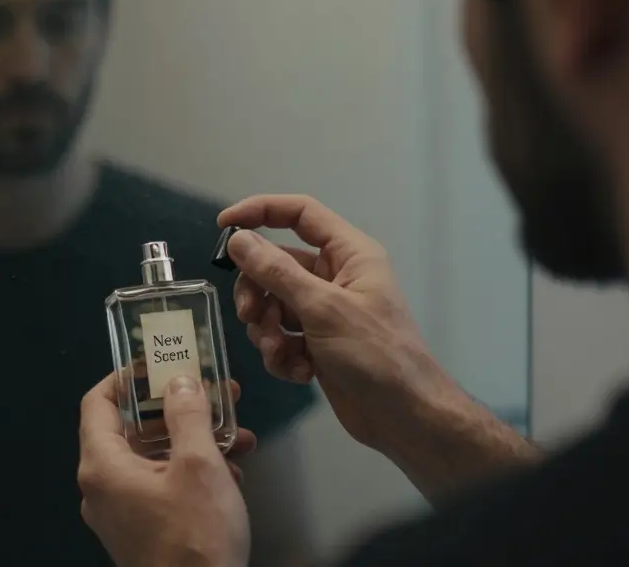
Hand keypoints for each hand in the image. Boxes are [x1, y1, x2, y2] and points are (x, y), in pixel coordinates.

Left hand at [78, 375, 255, 566]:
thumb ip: (187, 414)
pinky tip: (233, 472)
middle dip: (177, 408)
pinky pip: (161, 486)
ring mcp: (120, 513)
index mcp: (102, 466)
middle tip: (214, 392)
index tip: (159, 362)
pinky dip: (191, 472)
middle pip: (132, 429)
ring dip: (194, 441)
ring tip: (238, 434)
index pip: (97, 402)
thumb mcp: (199, 465)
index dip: (125, 376)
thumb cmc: (195, 536)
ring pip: (154, 459)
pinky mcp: (142, 532)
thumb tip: (178, 380)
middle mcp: (102, 487)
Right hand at [219, 194, 457, 453]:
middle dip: (258, 291)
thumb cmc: (375, 354)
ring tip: (281, 353)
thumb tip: (238, 240)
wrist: (405, 417)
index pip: (299, 213)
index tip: (223, 226)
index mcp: (349, 254)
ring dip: (269, 330)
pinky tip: (298, 373)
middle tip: (250, 316)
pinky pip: (282, 336)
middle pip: (276, 264)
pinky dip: (282, 354)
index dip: (260, 211)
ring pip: (274, 304)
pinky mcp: (317, 344)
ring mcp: (325, 312)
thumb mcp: (323, 309)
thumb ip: (277, 272)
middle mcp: (336, 276)